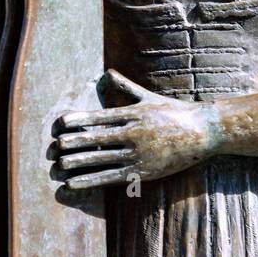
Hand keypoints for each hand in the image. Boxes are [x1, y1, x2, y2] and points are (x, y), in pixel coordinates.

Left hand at [52, 69, 219, 190]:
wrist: (204, 131)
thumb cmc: (175, 112)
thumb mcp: (148, 97)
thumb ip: (125, 87)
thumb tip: (108, 72)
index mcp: (133, 114)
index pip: (99, 117)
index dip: (78, 121)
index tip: (60, 124)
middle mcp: (133, 133)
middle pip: (96, 139)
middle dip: (73, 143)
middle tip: (53, 147)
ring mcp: (138, 153)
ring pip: (101, 159)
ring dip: (78, 163)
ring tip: (59, 166)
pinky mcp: (143, 172)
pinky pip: (112, 177)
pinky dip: (91, 181)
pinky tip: (74, 183)